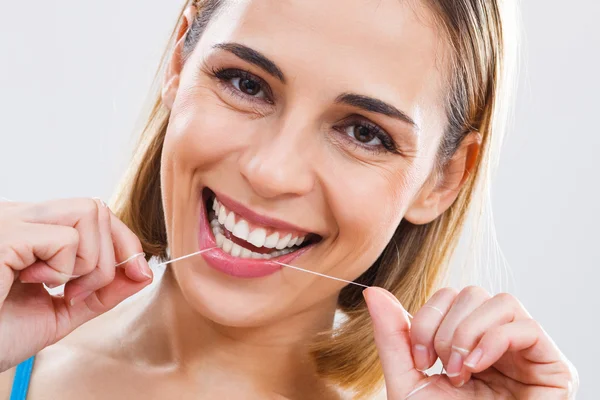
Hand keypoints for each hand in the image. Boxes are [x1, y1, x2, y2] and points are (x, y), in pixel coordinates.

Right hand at [0, 198, 152, 371]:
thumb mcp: (60, 313)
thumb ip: (101, 292)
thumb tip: (142, 272)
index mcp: (33, 232)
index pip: (95, 213)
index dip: (125, 241)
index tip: (139, 272)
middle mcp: (21, 216)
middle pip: (98, 208)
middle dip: (112, 256)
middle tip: (78, 293)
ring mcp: (11, 219)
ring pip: (90, 211)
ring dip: (90, 263)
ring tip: (57, 289)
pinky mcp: (5, 233)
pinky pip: (68, 239)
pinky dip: (65, 271)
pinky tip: (31, 284)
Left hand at [364, 286, 577, 398]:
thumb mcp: (409, 381)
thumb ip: (392, 338)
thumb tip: (374, 292)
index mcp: (467, 341)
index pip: (449, 296)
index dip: (427, 317)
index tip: (419, 358)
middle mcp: (497, 342)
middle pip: (473, 293)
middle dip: (447, 327)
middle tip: (441, 366)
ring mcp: (526, 353)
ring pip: (501, 302)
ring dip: (469, 332)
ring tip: (461, 370)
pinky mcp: (553, 367)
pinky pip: (527, 326)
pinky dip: (494, 340)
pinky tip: (477, 367)